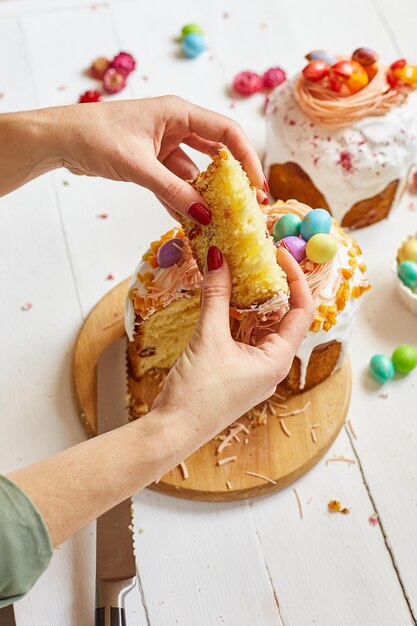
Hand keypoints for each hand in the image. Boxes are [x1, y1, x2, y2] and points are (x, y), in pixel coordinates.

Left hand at [48, 96, 265, 221]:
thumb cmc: (94, 136)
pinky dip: (183, 202)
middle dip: (232, 181)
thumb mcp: (138, 165)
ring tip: (221, 221)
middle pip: (216, 154)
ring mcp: (165, 146)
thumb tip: (204, 216)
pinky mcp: (153, 164)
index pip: (227, 133)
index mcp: (179, 112)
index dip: (246, 159)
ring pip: (196, 174)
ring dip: (206, 196)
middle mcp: (177, 126)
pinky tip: (192, 223)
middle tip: (247, 206)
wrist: (59, 140)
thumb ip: (172, 191)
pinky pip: (176, 185)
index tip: (257, 186)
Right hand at [154, 246, 314, 441]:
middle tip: (256, 258)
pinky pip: (244, 336)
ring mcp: (253, 370)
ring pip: (260, 326)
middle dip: (270, 286)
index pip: (302, 311)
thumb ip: (215, 297)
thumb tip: (219, 258)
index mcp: (277, 360)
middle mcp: (271, 365)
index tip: (280, 254)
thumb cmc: (197, 393)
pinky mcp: (235, 372)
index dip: (297, 279)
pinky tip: (223, 298)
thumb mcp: (208, 339)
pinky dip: (236, 316)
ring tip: (238, 270)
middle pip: (282, 317)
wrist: (172, 431)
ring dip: (251, 300)